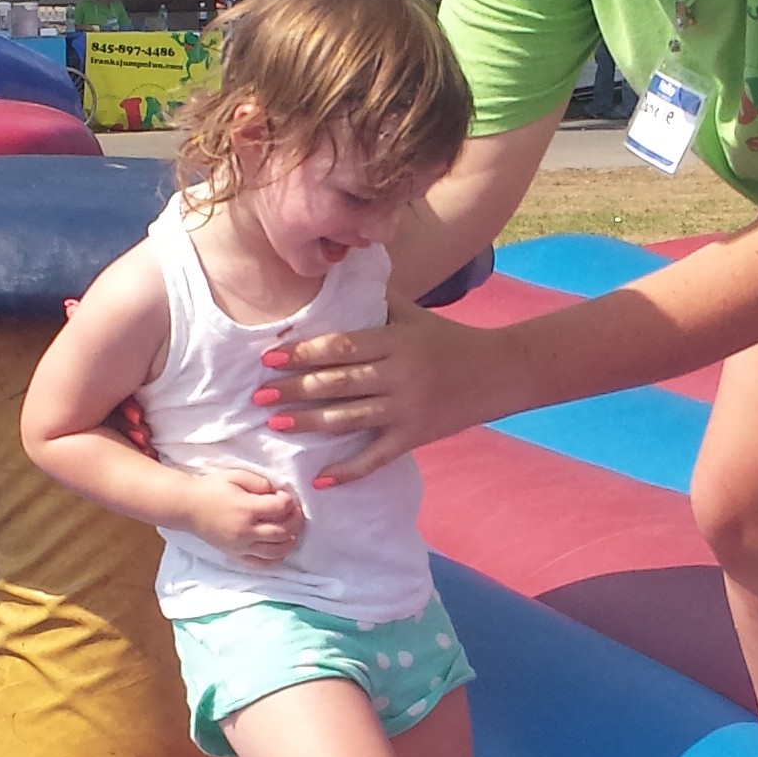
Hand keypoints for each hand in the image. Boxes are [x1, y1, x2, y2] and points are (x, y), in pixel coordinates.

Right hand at [190, 464, 306, 562]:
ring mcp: (241, 546)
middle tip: (294, 512)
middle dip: (295, 521)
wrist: (187, 507)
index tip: (285, 496)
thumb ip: (259, 482)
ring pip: (276, 551)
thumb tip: (277, 493)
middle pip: (284, 531)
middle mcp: (246, 531)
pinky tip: (280, 549)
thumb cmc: (211, 488)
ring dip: (290, 541)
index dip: (289, 501)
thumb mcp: (236, 476)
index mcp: (247, 508)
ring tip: (292, 531)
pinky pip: (261, 564)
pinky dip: (276, 559)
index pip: (281, 508)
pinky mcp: (236, 554)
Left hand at [260, 300, 503, 484]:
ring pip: (349, 419)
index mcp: (396, 342)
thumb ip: (376, 300)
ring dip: (308, 423)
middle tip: (259, 396)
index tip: (270, 358)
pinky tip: (319, 478)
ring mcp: (407, 410)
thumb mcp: (413, 313)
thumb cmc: (448, 339)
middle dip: (295, 390)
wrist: (498, 372)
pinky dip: (348, 471)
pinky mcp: (416, 437)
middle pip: (338, 384)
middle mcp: (399, 376)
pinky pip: (376, 458)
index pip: (341, 347)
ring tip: (274, 424)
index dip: (303, 353)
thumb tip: (334, 278)